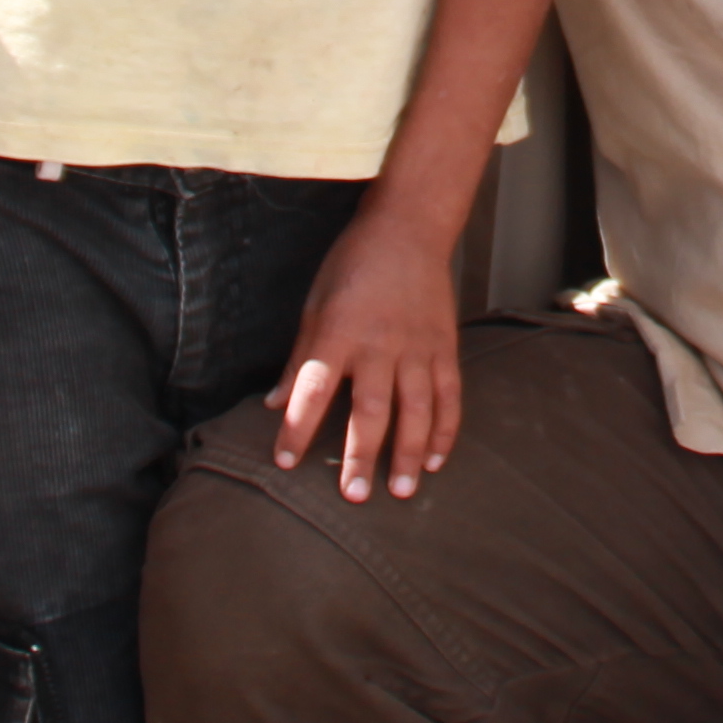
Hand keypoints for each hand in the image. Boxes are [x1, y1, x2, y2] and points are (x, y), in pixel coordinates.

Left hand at [272, 203, 463, 500]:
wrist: (409, 227)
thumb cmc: (353, 263)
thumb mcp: (315, 302)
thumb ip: (299, 356)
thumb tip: (275, 402)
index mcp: (339, 332)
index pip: (313, 388)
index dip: (298, 426)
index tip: (286, 461)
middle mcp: (380, 344)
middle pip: (371, 408)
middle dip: (361, 455)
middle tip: (354, 495)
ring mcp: (417, 347)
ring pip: (415, 409)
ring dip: (408, 452)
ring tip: (400, 490)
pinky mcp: (444, 347)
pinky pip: (448, 395)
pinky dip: (443, 430)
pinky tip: (435, 460)